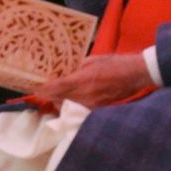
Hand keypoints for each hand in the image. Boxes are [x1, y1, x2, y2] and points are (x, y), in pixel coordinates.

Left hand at [33, 54, 152, 108]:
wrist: (135, 74)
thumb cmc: (113, 63)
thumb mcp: (91, 60)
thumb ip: (77, 68)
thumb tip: (66, 72)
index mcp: (82, 79)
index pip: (57, 88)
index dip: (44, 89)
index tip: (36, 89)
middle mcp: (85, 95)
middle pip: (59, 100)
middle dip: (50, 97)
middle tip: (44, 92)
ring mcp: (92, 104)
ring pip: (68, 107)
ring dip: (60, 103)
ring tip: (55, 97)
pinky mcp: (99, 109)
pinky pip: (80, 110)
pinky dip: (73, 107)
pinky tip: (71, 102)